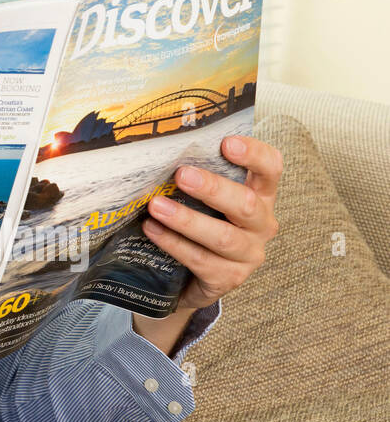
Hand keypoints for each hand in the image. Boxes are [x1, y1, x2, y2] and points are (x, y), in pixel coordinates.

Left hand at [141, 133, 282, 310]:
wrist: (192, 275)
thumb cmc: (200, 220)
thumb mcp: (204, 195)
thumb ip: (196, 172)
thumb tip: (159, 147)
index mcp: (260, 195)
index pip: (270, 169)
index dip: (254, 155)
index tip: (227, 142)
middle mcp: (261, 224)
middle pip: (245, 204)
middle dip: (212, 188)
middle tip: (180, 174)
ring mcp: (249, 254)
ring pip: (223, 237)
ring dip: (187, 220)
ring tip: (156, 206)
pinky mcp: (229, 278)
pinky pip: (201, 260)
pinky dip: (174, 244)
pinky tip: (152, 230)